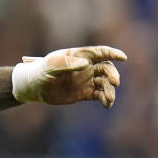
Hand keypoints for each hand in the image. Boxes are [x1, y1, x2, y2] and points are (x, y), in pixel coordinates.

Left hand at [12, 46, 126, 108]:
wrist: (34, 87)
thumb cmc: (42, 71)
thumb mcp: (51, 66)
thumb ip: (68, 63)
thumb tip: (86, 64)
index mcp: (79, 56)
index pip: (100, 52)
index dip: (112, 53)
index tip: (123, 57)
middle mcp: (86, 67)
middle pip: (106, 68)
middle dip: (113, 75)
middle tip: (115, 82)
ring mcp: (87, 80)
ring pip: (105, 83)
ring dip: (110, 90)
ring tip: (108, 99)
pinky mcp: (85, 92)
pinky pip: (100, 95)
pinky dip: (105, 99)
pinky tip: (106, 104)